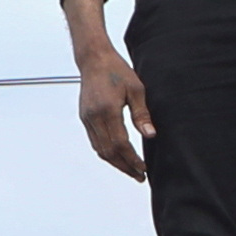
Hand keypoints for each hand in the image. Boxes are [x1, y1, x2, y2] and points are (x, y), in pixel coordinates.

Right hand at [75, 47, 153, 180]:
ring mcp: (87, 118)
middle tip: (139, 176)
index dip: (132, 159)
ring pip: (100, 149)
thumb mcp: (136, 89)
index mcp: (107, 110)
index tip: (143, 168)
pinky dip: (106, 153)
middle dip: (125, 166)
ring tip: (130, 170)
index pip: (120, 144)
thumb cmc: (116, 70)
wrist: (94, 59)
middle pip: (108, 151)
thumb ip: (142, 114)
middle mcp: (94, 117)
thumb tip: (150, 135)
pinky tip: (117, 157)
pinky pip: (95, 141)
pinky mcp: (85, 117)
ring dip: (115, 163)